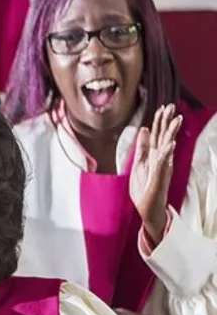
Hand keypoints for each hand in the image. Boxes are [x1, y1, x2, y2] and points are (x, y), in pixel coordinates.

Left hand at [129, 104, 180, 244]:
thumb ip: (142, 147)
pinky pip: (164, 164)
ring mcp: (161, 168)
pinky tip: (171, 144)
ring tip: (177, 119)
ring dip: (171, 133)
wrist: (148, 208)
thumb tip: (143, 129)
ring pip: (167, 147)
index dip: (159, 121)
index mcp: (153, 155)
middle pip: (164, 137)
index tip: (163, 107)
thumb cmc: (144, 187)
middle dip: (167, 122)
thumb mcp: (139, 163)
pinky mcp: (160, 178)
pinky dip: (167, 154)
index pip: (157, 135)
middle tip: (172, 106)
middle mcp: (160, 159)